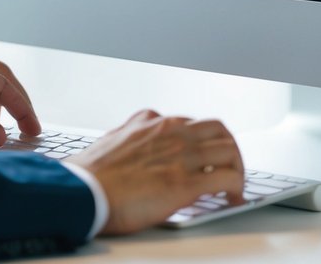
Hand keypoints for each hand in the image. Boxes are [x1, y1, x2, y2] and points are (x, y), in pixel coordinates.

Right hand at [66, 110, 244, 234]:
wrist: (83, 192)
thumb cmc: (91, 173)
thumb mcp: (114, 137)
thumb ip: (133, 131)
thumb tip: (139, 132)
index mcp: (153, 123)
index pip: (193, 122)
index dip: (205, 140)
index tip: (206, 155)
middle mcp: (172, 133)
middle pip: (218, 130)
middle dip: (229, 148)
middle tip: (229, 167)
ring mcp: (181, 156)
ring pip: (229, 150)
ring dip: (238, 168)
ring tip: (235, 185)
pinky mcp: (185, 183)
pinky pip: (226, 178)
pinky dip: (237, 187)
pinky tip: (233, 198)